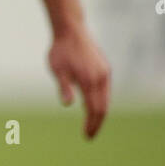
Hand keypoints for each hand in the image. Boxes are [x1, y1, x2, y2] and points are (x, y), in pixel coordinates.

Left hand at [48, 21, 110, 137]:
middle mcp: (101, 78)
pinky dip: (102, 101)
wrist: (71, 29)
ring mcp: (105, 72)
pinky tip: (94, 105)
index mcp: (89, 80)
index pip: (94, 109)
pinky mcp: (105, 68)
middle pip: (103, 107)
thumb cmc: (61, 50)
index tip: (87, 136)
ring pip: (106, 99)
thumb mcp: (57, 69)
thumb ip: (64, 87)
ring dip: (100, 113)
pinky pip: (106, 90)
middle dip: (97, 123)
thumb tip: (68, 105)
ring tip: (91, 123)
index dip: (91, 124)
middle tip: (89, 134)